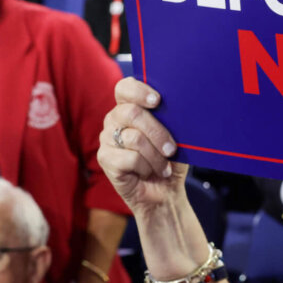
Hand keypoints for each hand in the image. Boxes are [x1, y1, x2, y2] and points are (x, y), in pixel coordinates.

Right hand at [98, 77, 184, 215]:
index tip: (158, 101)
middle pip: (132, 113)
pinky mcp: (105, 158)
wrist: (165, 193)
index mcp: (129, 108)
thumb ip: (171, 120)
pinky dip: (145, 168)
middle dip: (157, 132)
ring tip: (164, 166)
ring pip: (134, 138)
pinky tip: (148, 173)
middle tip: (171, 148)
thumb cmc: (170, 161)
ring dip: (156, 156)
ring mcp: (106, 138)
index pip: (125, 88)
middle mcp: (114, 120)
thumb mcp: (176, 138)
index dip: (139, 91)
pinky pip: (129, 158)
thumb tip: (178, 108)